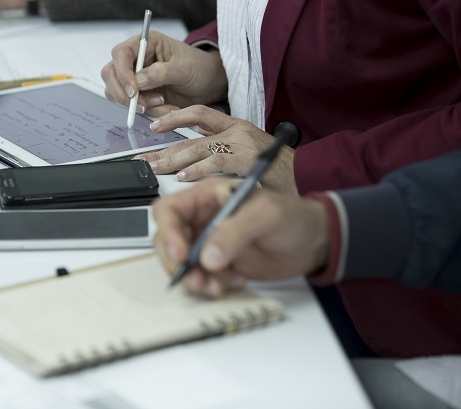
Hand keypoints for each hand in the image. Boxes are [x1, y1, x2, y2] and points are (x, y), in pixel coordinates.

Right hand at [100, 31, 227, 117]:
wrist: (208, 84)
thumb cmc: (198, 68)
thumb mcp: (184, 68)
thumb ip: (160, 73)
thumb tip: (139, 81)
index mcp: (145, 44)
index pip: (120, 53)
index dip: (122, 72)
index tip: (134, 90)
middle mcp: (135, 59)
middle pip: (110, 74)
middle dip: (123, 93)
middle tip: (143, 105)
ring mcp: (134, 78)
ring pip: (117, 93)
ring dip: (138, 104)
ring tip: (163, 102)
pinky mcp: (139, 95)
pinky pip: (132, 107)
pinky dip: (149, 111)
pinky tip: (167, 108)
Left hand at [139, 105, 297, 193]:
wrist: (310, 174)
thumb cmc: (280, 171)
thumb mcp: (248, 156)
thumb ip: (224, 155)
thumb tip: (196, 163)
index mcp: (236, 126)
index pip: (199, 113)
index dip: (174, 117)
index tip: (154, 125)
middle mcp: (237, 130)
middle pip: (192, 135)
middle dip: (165, 148)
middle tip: (144, 159)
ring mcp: (242, 142)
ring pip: (199, 147)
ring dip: (174, 159)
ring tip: (156, 168)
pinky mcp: (248, 156)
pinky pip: (216, 161)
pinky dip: (197, 169)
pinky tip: (182, 176)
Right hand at [153, 178, 329, 297]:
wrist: (315, 242)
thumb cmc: (295, 216)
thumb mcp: (266, 215)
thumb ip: (235, 232)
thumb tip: (208, 256)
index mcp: (208, 197)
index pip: (170, 211)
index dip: (169, 232)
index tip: (181, 255)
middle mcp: (203, 219)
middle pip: (169, 241)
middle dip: (177, 263)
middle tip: (196, 279)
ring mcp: (210, 243)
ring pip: (182, 263)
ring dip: (194, 279)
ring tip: (216, 287)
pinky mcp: (220, 264)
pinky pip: (202, 277)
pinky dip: (211, 286)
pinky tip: (235, 283)